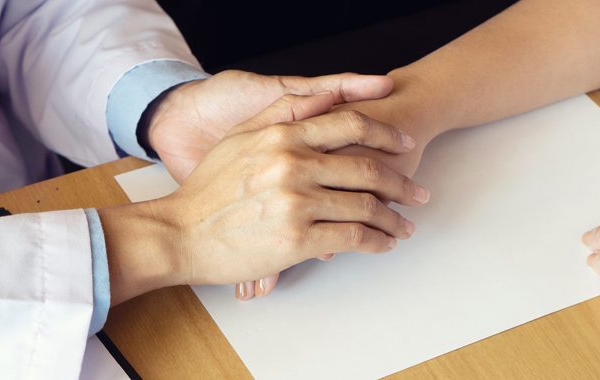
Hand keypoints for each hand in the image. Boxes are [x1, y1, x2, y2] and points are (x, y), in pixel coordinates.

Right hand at [100, 92, 427, 303]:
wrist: (179, 232)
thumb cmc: (207, 188)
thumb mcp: (240, 137)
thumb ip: (283, 112)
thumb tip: (329, 95)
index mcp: (283, 135)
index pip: (351, 126)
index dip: (386, 135)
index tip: (405, 145)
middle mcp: (294, 163)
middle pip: (367, 167)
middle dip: (402, 183)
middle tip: (420, 194)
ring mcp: (297, 202)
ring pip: (366, 205)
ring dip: (394, 218)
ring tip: (405, 226)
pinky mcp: (297, 239)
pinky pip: (353, 237)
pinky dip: (376, 241)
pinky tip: (384, 244)